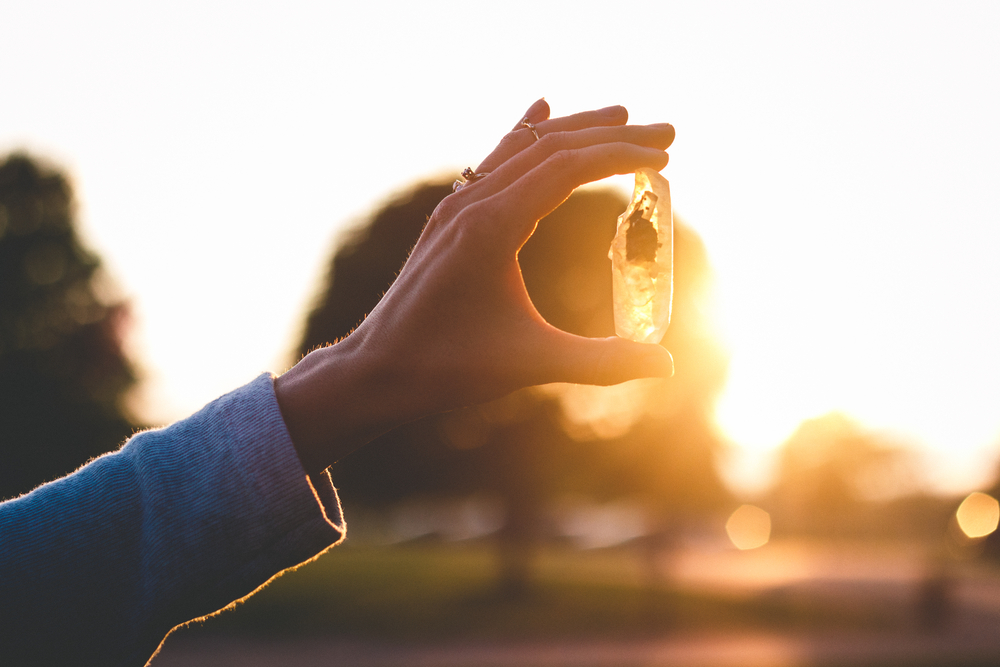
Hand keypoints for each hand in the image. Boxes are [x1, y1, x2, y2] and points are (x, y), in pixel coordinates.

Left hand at [276, 100, 675, 473]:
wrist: (377, 369)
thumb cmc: (448, 368)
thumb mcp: (532, 363)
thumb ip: (602, 362)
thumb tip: (665, 364)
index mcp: (492, 225)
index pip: (567, 167)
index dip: (621, 156)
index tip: (664, 156)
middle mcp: (472, 203)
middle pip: (551, 147)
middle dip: (611, 135)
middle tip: (665, 134)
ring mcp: (456, 207)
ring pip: (522, 149)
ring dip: (575, 131)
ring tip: (620, 118)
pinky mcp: (449, 219)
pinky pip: (493, 161)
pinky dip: (524, 136)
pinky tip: (539, 115)